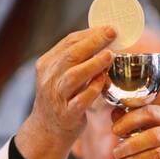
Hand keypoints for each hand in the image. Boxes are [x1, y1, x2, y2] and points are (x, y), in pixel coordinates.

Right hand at [15, 26, 116, 158]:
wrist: (47, 130)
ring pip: (73, 76)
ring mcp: (56, 97)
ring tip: (110, 55)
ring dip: (93, 64)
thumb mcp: (60, 75)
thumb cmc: (60, 98)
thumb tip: (103, 39)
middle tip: (112, 34)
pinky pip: (81, 100)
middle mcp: (49, 79)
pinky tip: (104, 81)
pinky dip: (93, 89)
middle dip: (93, 42)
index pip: (68, 43)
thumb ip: (76, 60)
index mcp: (46, 64)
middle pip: (70, 56)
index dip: (90, 34)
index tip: (109, 28)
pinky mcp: (67, 114)